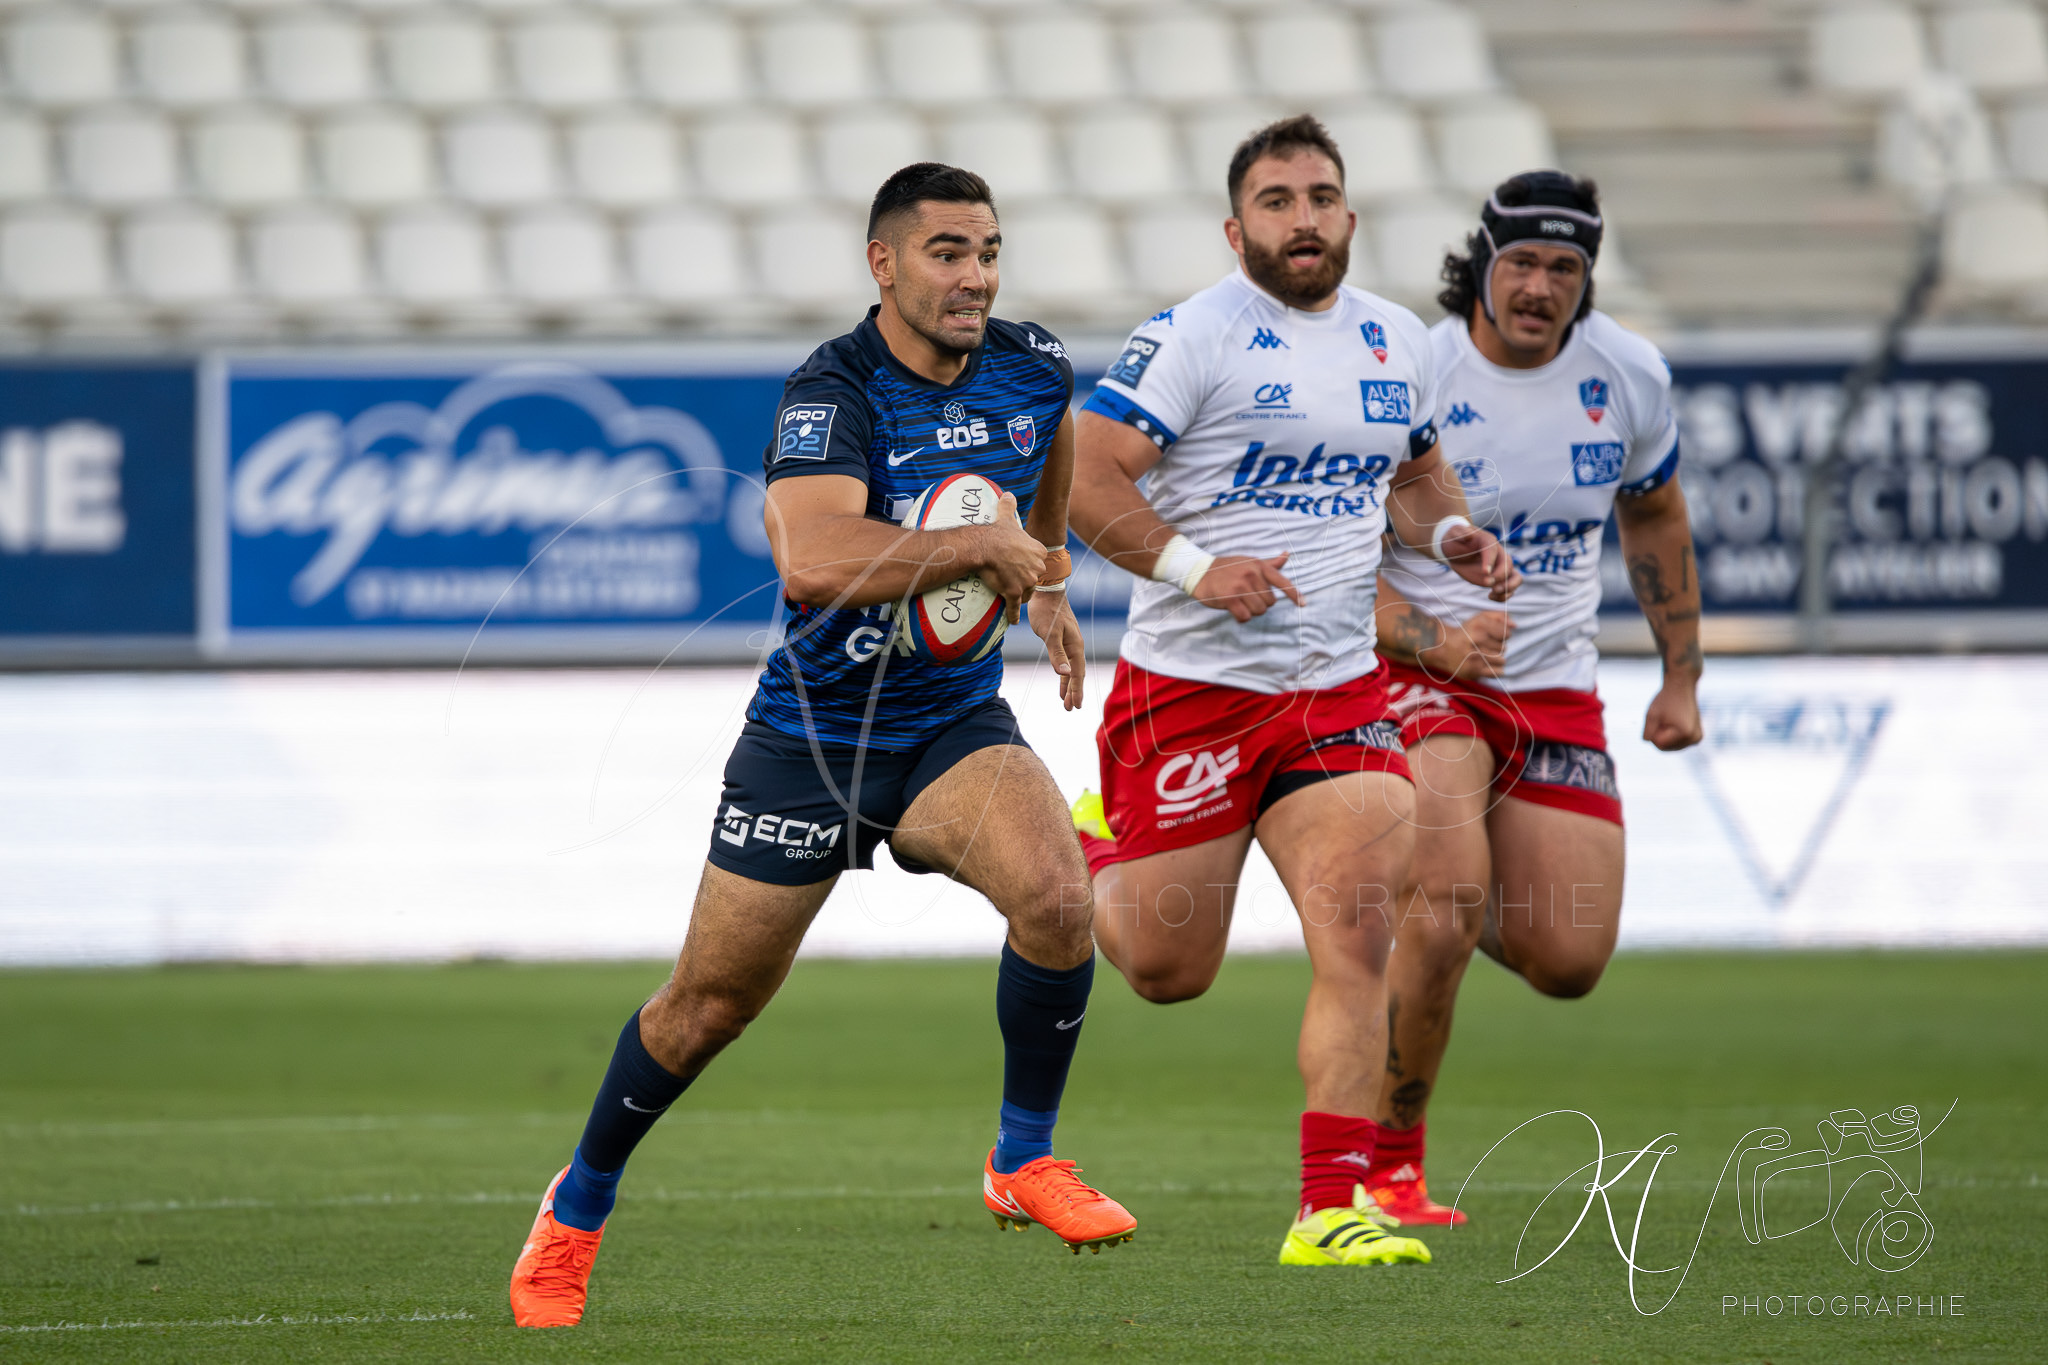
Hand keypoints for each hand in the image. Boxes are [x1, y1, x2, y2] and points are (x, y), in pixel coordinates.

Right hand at [966, 492, 1047, 623]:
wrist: (984, 546)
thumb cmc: (996, 532)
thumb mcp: (1007, 517)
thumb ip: (1009, 506)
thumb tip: (1008, 494)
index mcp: (1039, 552)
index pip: (1039, 563)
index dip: (1030, 567)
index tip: (1023, 568)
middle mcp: (1037, 568)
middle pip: (1034, 580)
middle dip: (1027, 582)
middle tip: (1015, 582)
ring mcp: (1027, 582)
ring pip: (1026, 594)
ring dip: (1021, 596)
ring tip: (1013, 598)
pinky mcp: (1014, 593)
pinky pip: (1015, 607)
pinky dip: (1014, 615)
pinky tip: (1014, 620)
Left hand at [1028, 588, 1087, 709]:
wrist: (1046, 591)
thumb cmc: (1047, 611)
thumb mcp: (1050, 633)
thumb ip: (1057, 654)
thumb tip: (1065, 673)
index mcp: (1075, 646)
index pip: (1077, 674)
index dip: (1076, 691)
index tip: (1075, 706)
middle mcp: (1075, 646)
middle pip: (1076, 674)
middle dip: (1073, 692)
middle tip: (1070, 708)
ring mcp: (1069, 643)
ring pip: (1071, 669)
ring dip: (1068, 685)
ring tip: (1065, 700)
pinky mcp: (1061, 640)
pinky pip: (1065, 661)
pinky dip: (1063, 673)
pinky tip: (1061, 677)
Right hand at [1191, 552, 1303, 622]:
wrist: (1199, 571)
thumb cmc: (1227, 568)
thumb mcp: (1249, 561)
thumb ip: (1269, 563)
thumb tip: (1286, 555)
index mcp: (1259, 566)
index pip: (1282, 582)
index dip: (1294, 594)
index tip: (1303, 604)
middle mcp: (1252, 575)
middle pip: (1270, 602)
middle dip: (1260, 604)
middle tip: (1247, 597)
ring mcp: (1240, 586)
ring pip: (1259, 611)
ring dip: (1251, 611)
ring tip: (1240, 601)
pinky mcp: (1230, 598)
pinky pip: (1245, 616)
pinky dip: (1241, 617)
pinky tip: (1234, 609)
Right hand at [1418, 609, 1512, 679]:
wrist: (1444, 648)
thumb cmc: (1466, 632)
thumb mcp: (1480, 618)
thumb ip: (1499, 616)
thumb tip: (1515, 625)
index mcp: (1479, 626)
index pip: (1507, 634)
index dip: (1503, 635)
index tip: (1495, 635)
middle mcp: (1476, 641)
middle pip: (1504, 648)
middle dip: (1498, 647)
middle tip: (1486, 646)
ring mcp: (1475, 657)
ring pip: (1502, 660)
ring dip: (1497, 659)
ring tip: (1486, 655)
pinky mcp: (1474, 671)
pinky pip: (1498, 672)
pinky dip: (1496, 669)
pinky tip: (1487, 664)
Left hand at [1441, 523, 1520, 601]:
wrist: (1456, 549)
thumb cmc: (1455, 540)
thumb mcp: (1454, 534)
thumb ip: (1461, 533)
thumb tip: (1468, 534)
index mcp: (1488, 542)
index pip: (1493, 551)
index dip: (1490, 561)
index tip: (1485, 572)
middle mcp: (1499, 554)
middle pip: (1508, 565)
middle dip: (1500, 576)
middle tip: (1488, 583)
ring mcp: (1500, 567)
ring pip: (1515, 578)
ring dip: (1509, 587)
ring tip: (1494, 593)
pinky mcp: (1497, 579)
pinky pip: (1508, 588)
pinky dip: (1504, 596)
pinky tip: (1490, 597)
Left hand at [1642, 678, 1702, 750]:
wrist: (1682, 687)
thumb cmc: (1665, 699)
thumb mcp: (1651, 715)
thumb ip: (1647, 732)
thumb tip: (1648, 741)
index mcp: (1685, 734)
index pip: (1659, 744)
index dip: (1653, 732)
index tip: (1658, 719)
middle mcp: (1694, 739)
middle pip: (1666, 748)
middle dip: (1660, 735)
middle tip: (1664, 718)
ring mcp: (1697, 739)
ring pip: (1671, 747)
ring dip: (1665, 735)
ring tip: (1670, 719)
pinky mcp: (1697, 737)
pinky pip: (1677, 743)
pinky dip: (1672, 736)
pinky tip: (1674, 722)